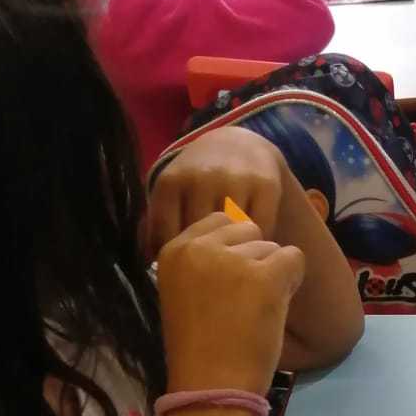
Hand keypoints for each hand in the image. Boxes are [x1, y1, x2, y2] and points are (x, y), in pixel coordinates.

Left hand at [147, 128, 286, 255]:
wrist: (238, 144)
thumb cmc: (199, 180)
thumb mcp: (172, 193)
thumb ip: (158, 224)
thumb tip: (151, 258)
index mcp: (171, 183)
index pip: (168, 235)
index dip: (178, 258)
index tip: (187, 265)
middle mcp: (201, 178)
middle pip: (201, 237)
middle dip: (206, 259)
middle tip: (213, 272)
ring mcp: (234, 179)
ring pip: (233, 234)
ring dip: (236, 252)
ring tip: (235, 262)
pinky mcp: (264, 184)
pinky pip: (261, 228)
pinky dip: (258, 243)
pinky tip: (254, 247)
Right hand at [158, 214, 304, 395]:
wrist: (210, 386)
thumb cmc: (199, 347)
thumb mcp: (186, 291)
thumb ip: (206, 262)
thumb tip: (245, 232)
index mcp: (173, 250)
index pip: (218, 221)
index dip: (234, 250)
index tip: (228, 285)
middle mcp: (199, 247)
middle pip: (248, 231)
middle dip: (254, 260)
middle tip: (244, 300)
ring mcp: (232, 260)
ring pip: (272, 247)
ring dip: (272, 276)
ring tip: (254, 312)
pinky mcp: (264, 276)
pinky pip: (294, 258)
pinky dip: (293, 281)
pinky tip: (274, 308)